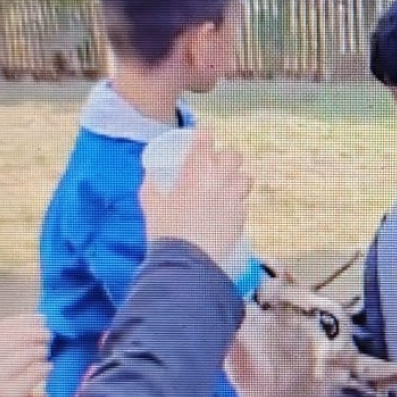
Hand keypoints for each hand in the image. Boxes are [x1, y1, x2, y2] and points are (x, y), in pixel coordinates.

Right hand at [0, 313, 49, 396]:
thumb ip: (2, 340)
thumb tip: (38, 319)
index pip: (5, 325)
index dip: (27, 320)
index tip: (41, 320)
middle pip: (20, 337)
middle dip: (39, 335)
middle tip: (47, 338)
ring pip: (30, 353)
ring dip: (42, 353)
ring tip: (42, 356)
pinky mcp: (8, 395)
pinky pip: (37, 372)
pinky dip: (44, 368)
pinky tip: (44, 370)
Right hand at [139, 129, 251, 267]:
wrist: (186, 261)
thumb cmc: (165, 230)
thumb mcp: (151, 203)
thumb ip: (151, 185)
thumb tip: (151, 174)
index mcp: (196, 170)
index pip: (206, 139)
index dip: (204, 136)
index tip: (202, 139)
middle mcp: (219, 179)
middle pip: (234, 155)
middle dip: (226, 158)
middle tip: (216, 167)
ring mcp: (234, 198)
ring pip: (246, 178)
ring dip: (237, 180)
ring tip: (226, 189)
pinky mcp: (241, 217)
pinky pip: (243, 203)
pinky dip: (236, 204)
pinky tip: (225, 213)